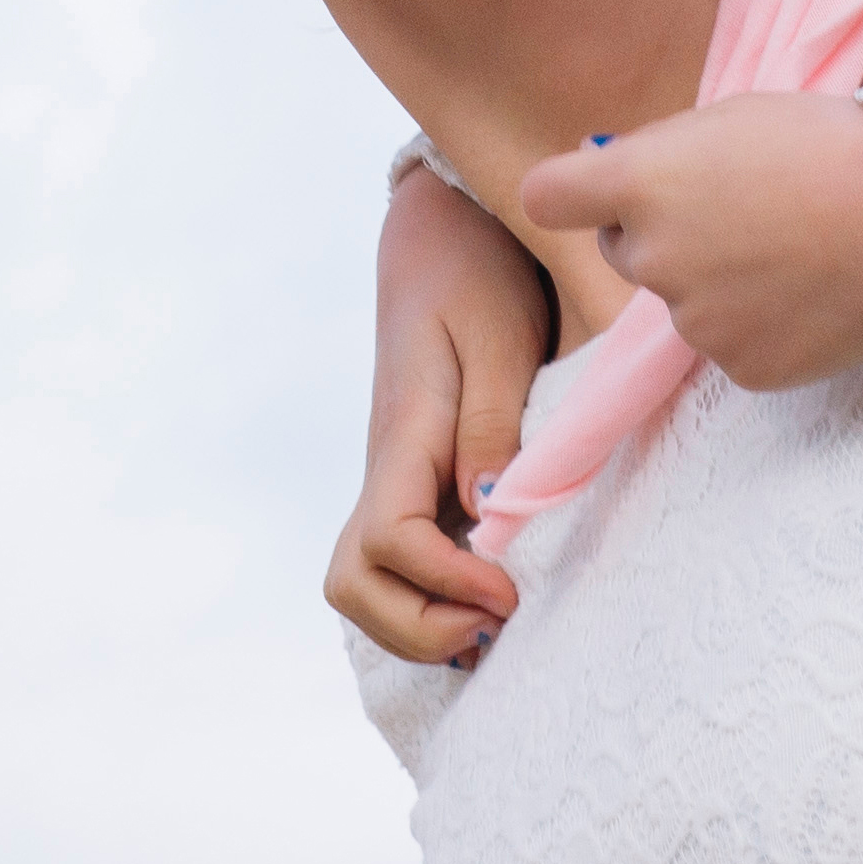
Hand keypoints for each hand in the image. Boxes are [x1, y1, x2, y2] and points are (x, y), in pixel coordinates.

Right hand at [327, 159, 551, 666]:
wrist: (441, 235)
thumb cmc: (477, 276)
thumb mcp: (498, 336)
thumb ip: (493, 423)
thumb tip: (487, 516)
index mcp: (404, 435)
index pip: (389, 538)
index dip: (444, 582)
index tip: (509, 590)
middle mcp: (385, 469)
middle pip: (353, 584)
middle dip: (419, 629)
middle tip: (499, 616)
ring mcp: (391, 481)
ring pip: (362, 586)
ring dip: (421, 625)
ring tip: (494, 617)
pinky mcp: (411, 483)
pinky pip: (394, 567)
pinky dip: (428, 603)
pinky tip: (485, 599)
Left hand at [520, 93, 862, 391]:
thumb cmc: (832, 143)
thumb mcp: (733, 118)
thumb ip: (669, 157)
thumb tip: (631, 188)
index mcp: (643, 182)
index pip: (548, 197)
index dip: (570, 192)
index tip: (590, 190)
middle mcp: (654, 258)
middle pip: (625, 250)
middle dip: (661, 233)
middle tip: (739, 206)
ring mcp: (697, 323)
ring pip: (687, 301)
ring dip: (720, 280)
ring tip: (796, 245)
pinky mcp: (742, 368)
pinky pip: (733, 342)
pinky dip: (761, 322)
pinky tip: (812, 289)